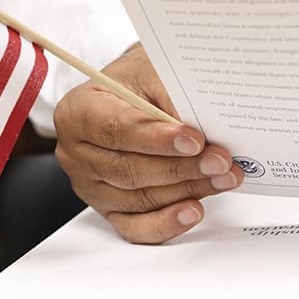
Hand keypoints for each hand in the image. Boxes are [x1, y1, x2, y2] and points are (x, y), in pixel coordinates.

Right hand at [53, 43, 242, 242]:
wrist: (134, 92)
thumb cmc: (138, 81)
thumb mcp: (152, 71)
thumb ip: (170, 98)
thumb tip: (203, 131)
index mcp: (78, 111)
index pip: (115, 129)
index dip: (155, 138)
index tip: (193, 139)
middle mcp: (76, 152)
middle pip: (128, 169)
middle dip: (180, 167)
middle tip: (219, 160)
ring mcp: (90, 185)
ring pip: (137, 199)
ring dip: (185, 190)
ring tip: (222, 178)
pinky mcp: (109, 208)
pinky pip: (135, 227)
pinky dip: (167, 222)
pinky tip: (193, 210)